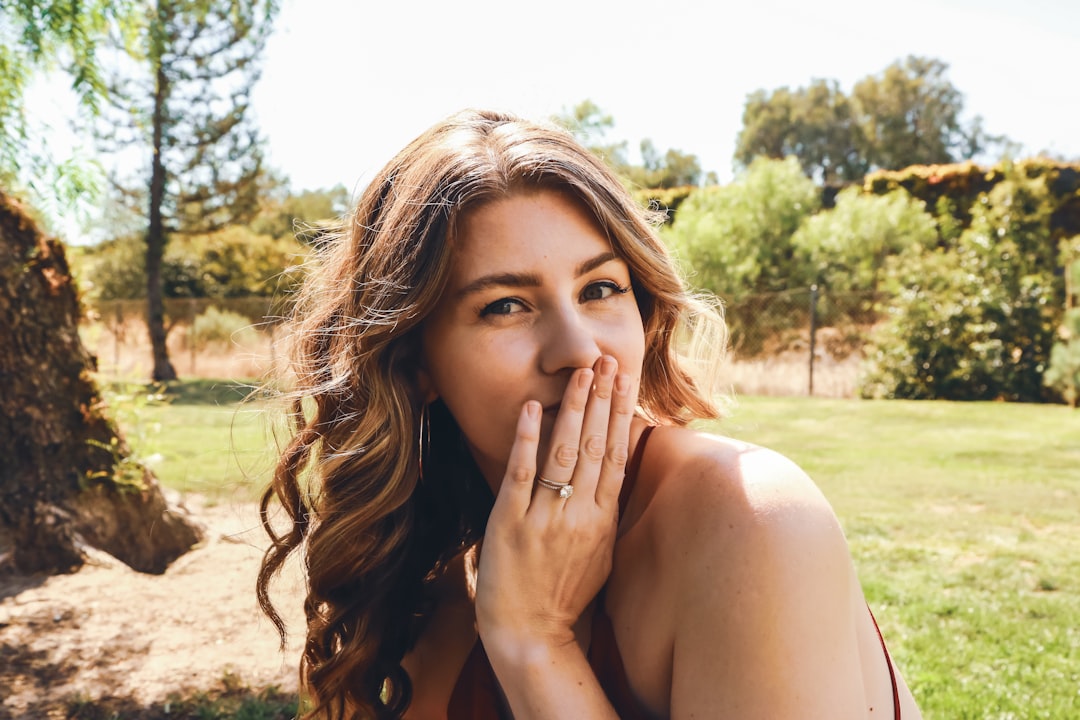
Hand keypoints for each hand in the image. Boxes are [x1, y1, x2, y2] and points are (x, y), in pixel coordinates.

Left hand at [474, 355, 636, 654]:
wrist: (531, 635)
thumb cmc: (564, 595)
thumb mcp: (599, 554)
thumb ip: (606, 512)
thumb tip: (614, 472)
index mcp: (602, 520)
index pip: (615, 455)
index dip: (620, 414)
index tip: (625, 380)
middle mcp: (579, 515)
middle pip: (594, 446)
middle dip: (602, 399)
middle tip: (608, 359)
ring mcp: (545, 518)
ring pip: (564, 453)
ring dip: (574, 409)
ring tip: (582, 373)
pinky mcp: (510, 523)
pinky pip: (521, 474)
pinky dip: (528, 439)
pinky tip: (535, 407)